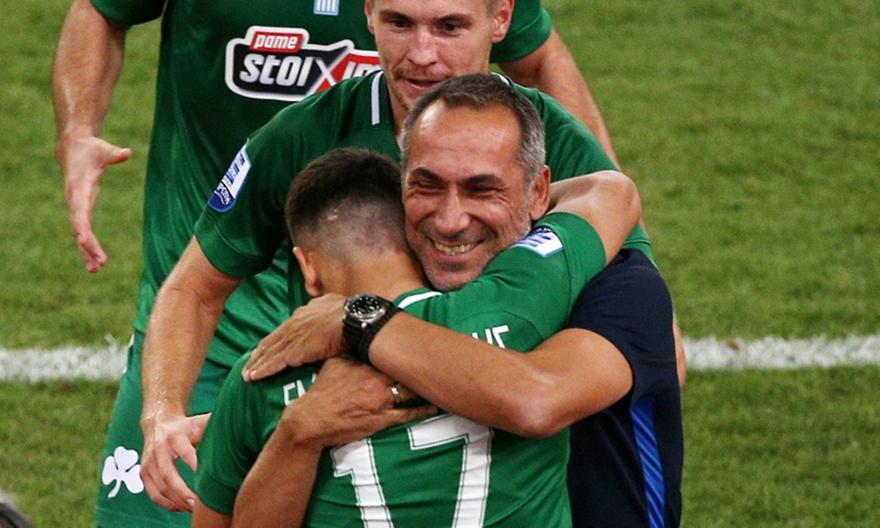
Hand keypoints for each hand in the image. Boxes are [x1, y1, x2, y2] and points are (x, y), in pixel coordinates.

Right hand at [57, 134, 131, 271]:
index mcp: (79, 187)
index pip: (79, 209)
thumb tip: (127, 152)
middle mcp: (74, 200)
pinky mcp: (80, 210)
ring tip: (96, 270)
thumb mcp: (104, 150)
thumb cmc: (91, 149)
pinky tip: (94, 263)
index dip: (81, 224)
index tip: (83, 239)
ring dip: (87, 251)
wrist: (73, 149)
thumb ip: (115, 154)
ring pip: (79, 233)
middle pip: (79, 227)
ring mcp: (76, 207)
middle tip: (101, 263)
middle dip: (89, 245)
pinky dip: (88, 246)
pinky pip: (82, 231)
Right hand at [140, 413, 209, 512]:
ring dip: (176, 502)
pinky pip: (153, 494)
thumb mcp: (201, 421)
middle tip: (197, 503)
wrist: (159, 422)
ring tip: (192, 508)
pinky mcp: (143, 473)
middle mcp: (159, 449)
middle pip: (168, 475)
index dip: (197, 467)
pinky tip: (181, 508)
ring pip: (159, 488)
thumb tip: (242, 426)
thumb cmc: (188, 425)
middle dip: (182, 492)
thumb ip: (218, 426)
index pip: (187, 454)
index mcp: (176, 436)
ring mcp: (149, 463)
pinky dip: (166, 504)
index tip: (211, 480)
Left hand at [244, 294, 346, 380]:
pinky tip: (254, 377)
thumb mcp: (332, 303)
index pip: (282, 330)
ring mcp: (292, 338)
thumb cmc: (349, 313)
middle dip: (258, 354)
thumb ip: (323, 306)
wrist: (354, 319)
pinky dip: (263, 370)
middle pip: (270, 342)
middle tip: (248, 365)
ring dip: (256, 365)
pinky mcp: (295, 352)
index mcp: (302, 314)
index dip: (273, 341)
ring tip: (246, 375)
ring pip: (269, 353)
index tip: (265, 349)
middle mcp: (293, 325)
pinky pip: (274, 363)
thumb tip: (323, 304)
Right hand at [279, 357, 435, 446]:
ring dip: (427, 387)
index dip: (412, 349)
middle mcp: (378, 383)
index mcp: (368, 366)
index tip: (426, 342)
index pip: (396, 354)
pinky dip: (424, 409)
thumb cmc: (323, 390)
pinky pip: (409, 415)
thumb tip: (363, 336)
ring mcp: (382, 403)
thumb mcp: (335, 363)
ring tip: (445, 380)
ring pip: (412, 393)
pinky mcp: (382, 421)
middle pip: (409, 372)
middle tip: (443, 360)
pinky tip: (437, 404)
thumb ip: (353, 351)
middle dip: (425, 366)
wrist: (312, 420)